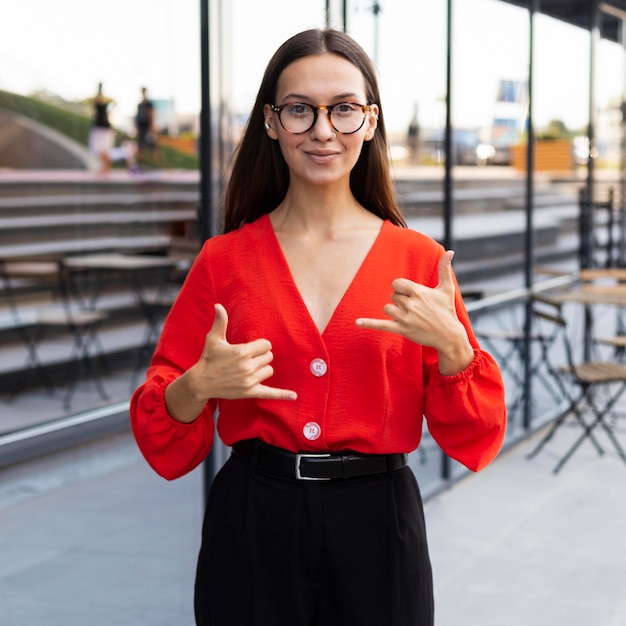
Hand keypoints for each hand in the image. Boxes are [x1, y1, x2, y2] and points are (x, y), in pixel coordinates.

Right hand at [190, 303, 297, 401]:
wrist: (201, 382)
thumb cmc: (208, 358)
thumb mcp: (213, 339)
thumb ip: (220, 322)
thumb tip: (218, 305)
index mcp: (242, 352)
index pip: (266, 345)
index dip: (260, 345)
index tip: (252, 347)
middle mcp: (247, 366)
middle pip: (269, 357)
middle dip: (261, 356)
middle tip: (248, 358)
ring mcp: (249, 381)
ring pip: (269, 370)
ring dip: (263, 369)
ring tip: (249, 368)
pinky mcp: (250, 392)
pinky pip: (270, 393)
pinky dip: (282, 395)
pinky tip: (294, 396)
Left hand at [355, 251, 473, 373]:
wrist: (449, 336)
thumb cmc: (447, 311)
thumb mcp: (447, 289)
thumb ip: (444, 269)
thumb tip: (450, 251)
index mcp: (418, 292)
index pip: (396, 284)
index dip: (402, 289)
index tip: (411, 295)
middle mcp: (410, 304)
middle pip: (393, 296)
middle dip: (401, 301)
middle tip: (416, 309)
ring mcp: (405, 318)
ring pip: (387, 308)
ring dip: (395, 311)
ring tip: (410, 316)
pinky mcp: (401, 329)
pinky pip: (380, 325)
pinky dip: (368, 323)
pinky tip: (356, 322)